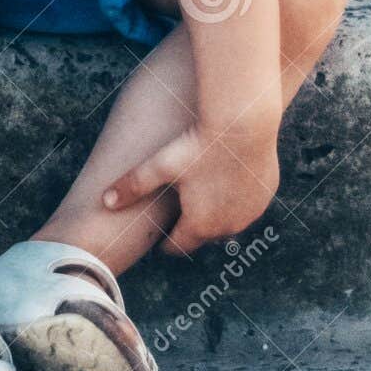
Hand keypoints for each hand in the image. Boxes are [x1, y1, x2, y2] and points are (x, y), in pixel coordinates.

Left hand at [103, 122, 278, 255]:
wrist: (244, 123)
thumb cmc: (200, 144)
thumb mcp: (161, 164)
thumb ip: (132, 185)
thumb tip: (104, 201)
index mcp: (199, 225)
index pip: (178, 246)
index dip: (166, 242)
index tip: (160, 237)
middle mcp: (228, 226)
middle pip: (204, 236)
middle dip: (192, 227)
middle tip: (181, 209)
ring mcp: (250, 212)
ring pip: (229, 223)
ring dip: (217, 214)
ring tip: (204, 195)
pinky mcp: (265, 195)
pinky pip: (248, 206)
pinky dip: (238, 199)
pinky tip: (227, 181)